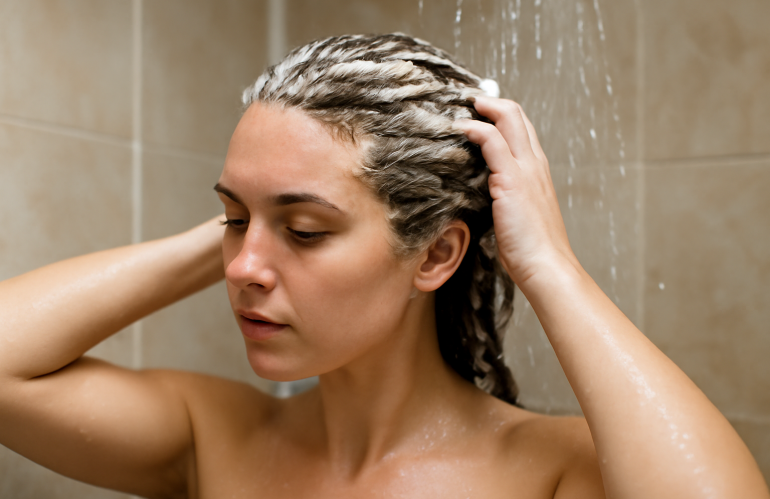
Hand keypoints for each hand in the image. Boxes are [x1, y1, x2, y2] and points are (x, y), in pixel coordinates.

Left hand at [456, 96, 577, 285]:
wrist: (547, 266)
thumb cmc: (531, 249)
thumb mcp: (518, 217)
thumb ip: (505, 200)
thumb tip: (485, 198)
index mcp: (538, 172)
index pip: (522, 130)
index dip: (501, 116)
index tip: (478, 112)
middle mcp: (535, 164)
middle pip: (517, 115)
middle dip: (491, 102)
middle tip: (466, 100)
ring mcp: (526, 170)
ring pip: (509, 119)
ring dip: (482, 107)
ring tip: (459, 107)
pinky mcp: (512, 180)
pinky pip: (493, 141)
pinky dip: (475, 128)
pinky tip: (459, 128)